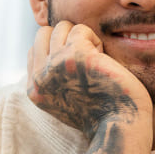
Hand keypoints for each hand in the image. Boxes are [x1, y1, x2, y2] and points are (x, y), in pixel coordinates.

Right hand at [27, 21, 151, 137]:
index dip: (58, 50)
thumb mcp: (65, 98)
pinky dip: (96, 41)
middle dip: (67, 39)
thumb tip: (53, 47)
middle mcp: (39, 76)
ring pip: (62, 27)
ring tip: (95, 61)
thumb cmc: (101, 113)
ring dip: (82, 39)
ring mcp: (54, 64)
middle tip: (87, 62)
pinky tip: (104, 61)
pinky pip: (81, 29)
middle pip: (44, 34)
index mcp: (34, 89)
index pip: (34, 50)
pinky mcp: (75, 54)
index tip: (77, 68)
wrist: (120, 126)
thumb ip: (53, 77)